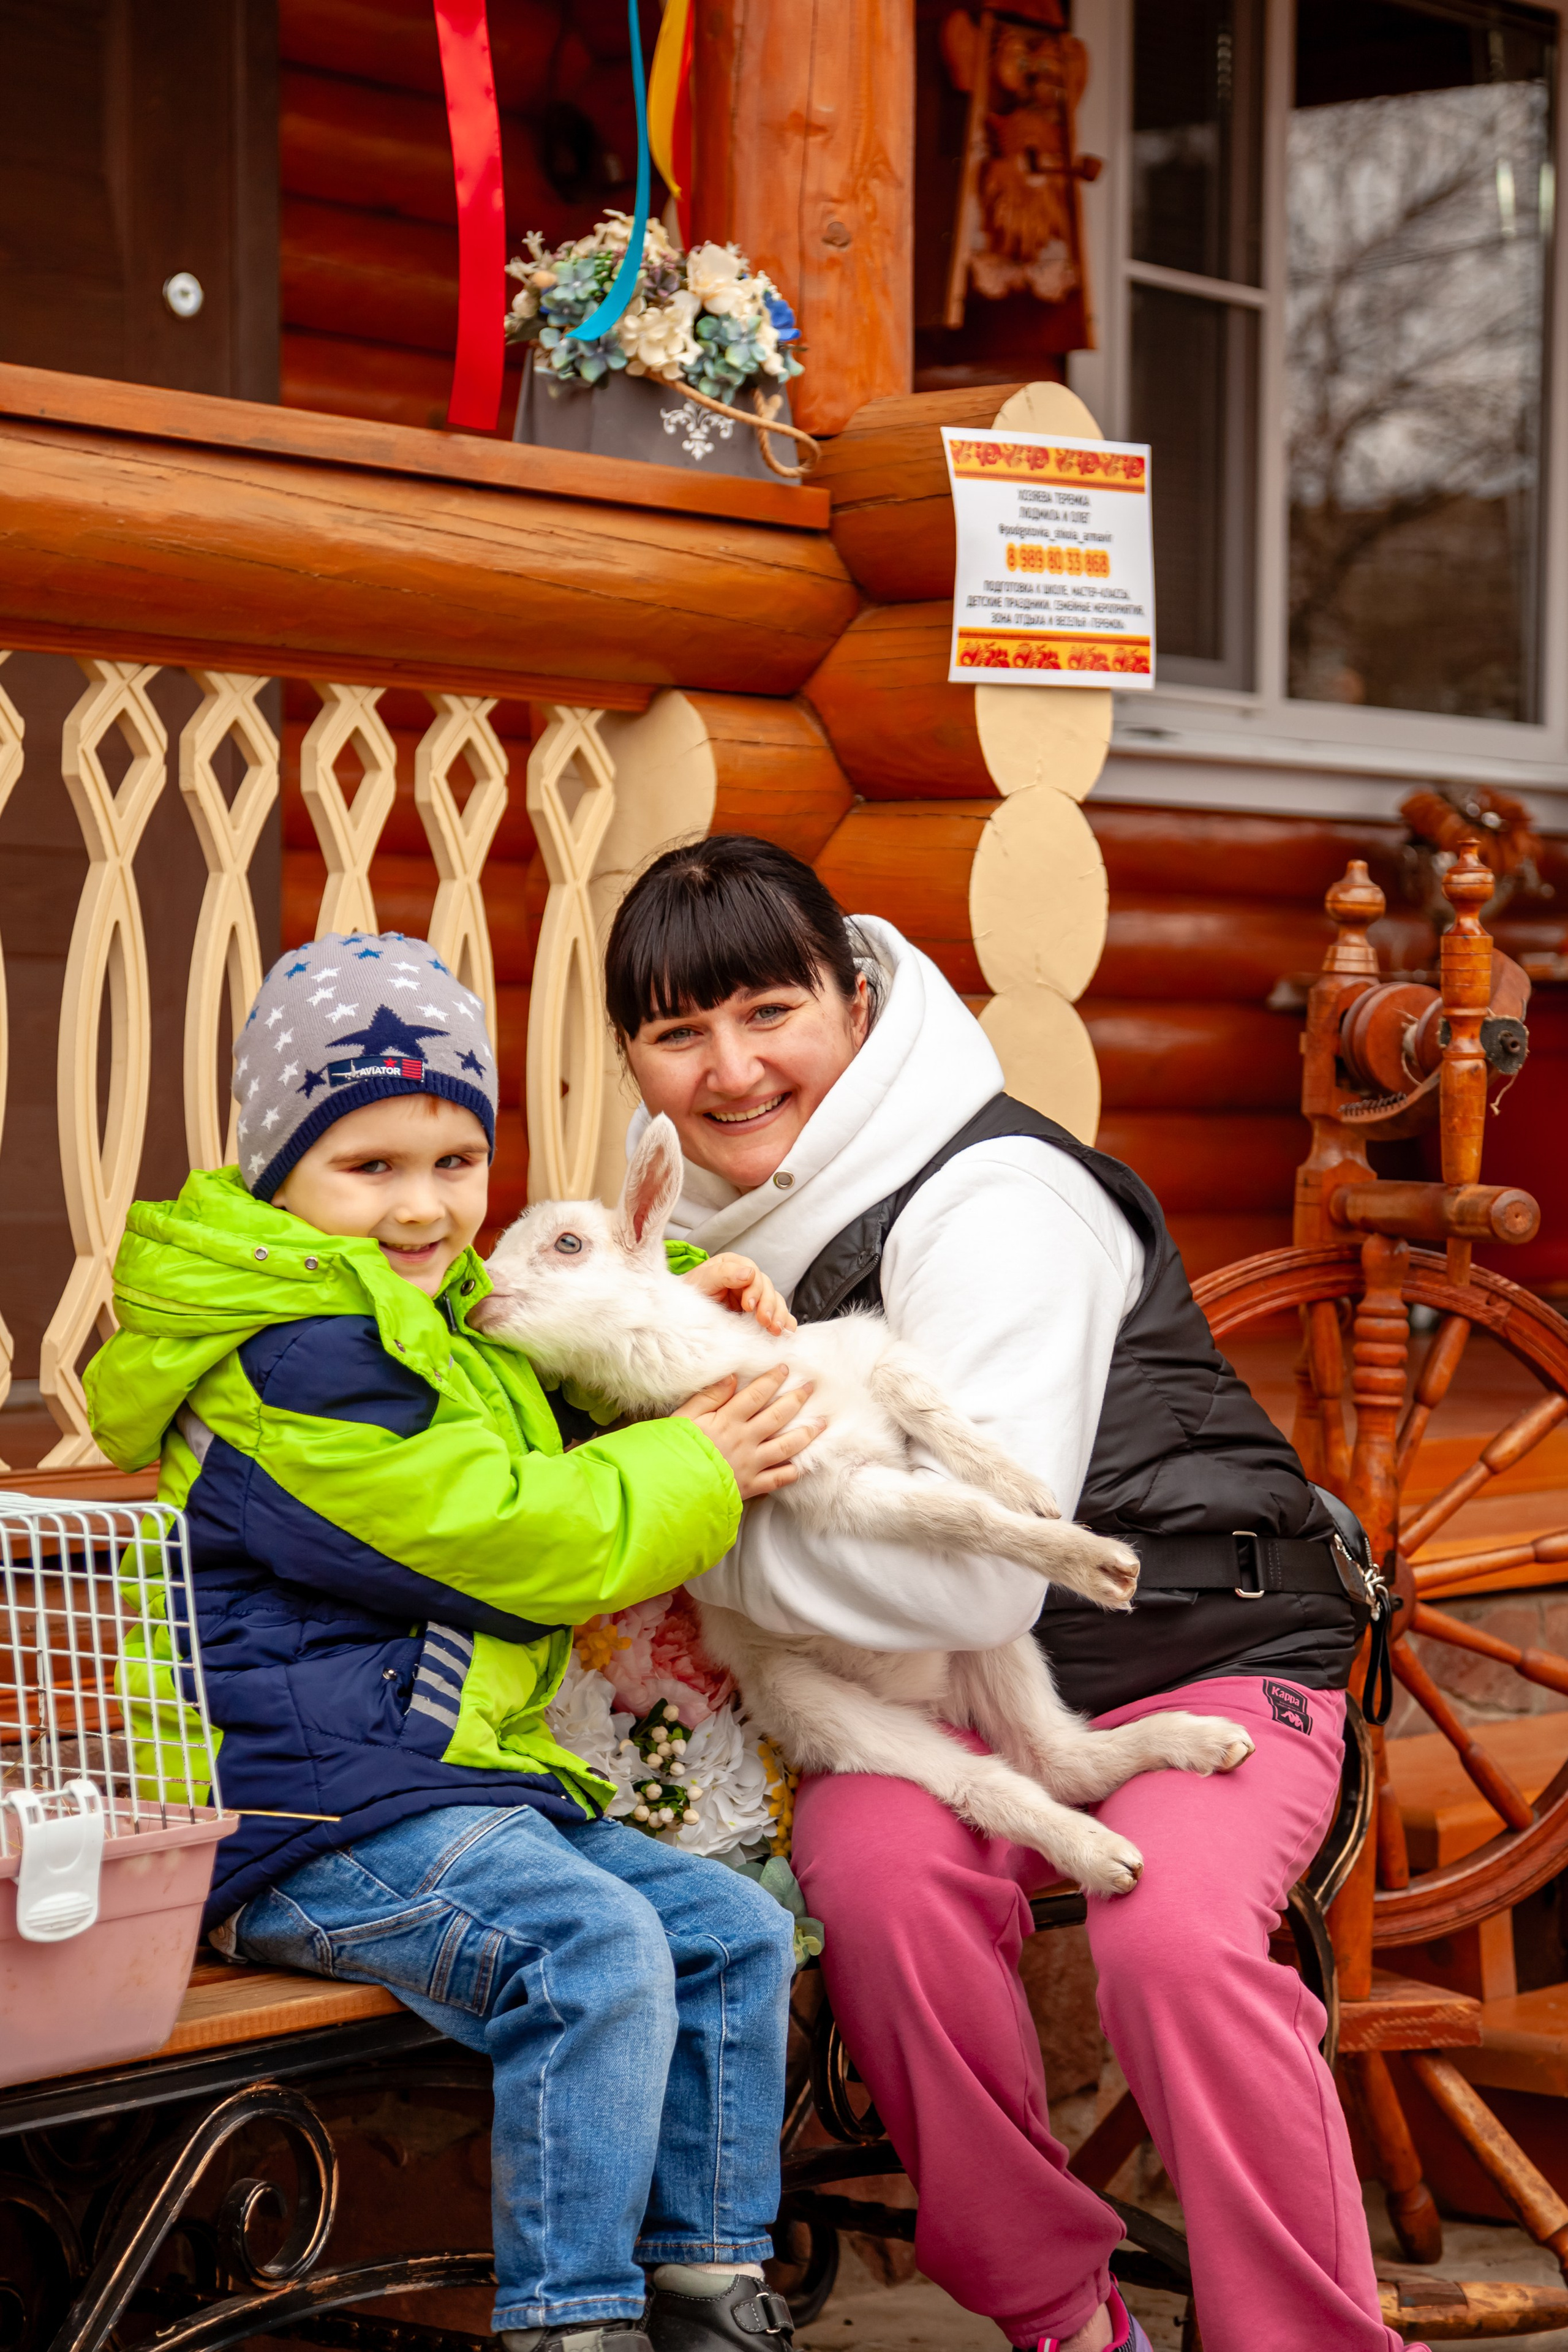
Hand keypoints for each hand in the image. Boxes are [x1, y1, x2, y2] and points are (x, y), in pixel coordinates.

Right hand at [674, 1365, 823, 1500]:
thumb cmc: (673, 1450)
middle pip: (777, 1416)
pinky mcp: (751, 1486)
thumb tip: (732, 1377)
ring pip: (786, 1447)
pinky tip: (804, 1465)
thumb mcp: (684, 1417)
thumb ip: (708, 1397)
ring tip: (821, 1424)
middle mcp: (744, 1440)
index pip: (756, 1395)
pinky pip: (778, 1479)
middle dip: (797, 1399)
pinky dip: (793, 1472)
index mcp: (727, 1421)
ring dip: (806, 1434)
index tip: (785, 1369)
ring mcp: (750, 1464)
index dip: (772, 1380)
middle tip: (811, 1387)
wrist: (670, 1489)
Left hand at [682, 1252, 795, 1337]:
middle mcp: (747, 1279)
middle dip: (769, 1306)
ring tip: (775, 1330)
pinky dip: (784, 1322)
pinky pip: (777, 1315)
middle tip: (765, 1322)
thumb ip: (723, 1274)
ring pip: (775, 1301)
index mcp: (734, 1266)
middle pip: (767, 1288)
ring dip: (778, 1315)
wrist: (681, 1316)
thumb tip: (749, 1273)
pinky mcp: (757, 1313)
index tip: (748, 1306)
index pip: (753, 1274)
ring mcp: (754, 1296)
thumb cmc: (689, 1295)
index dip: (755, 1290)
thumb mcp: (701, 1281)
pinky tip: (786, 1331)